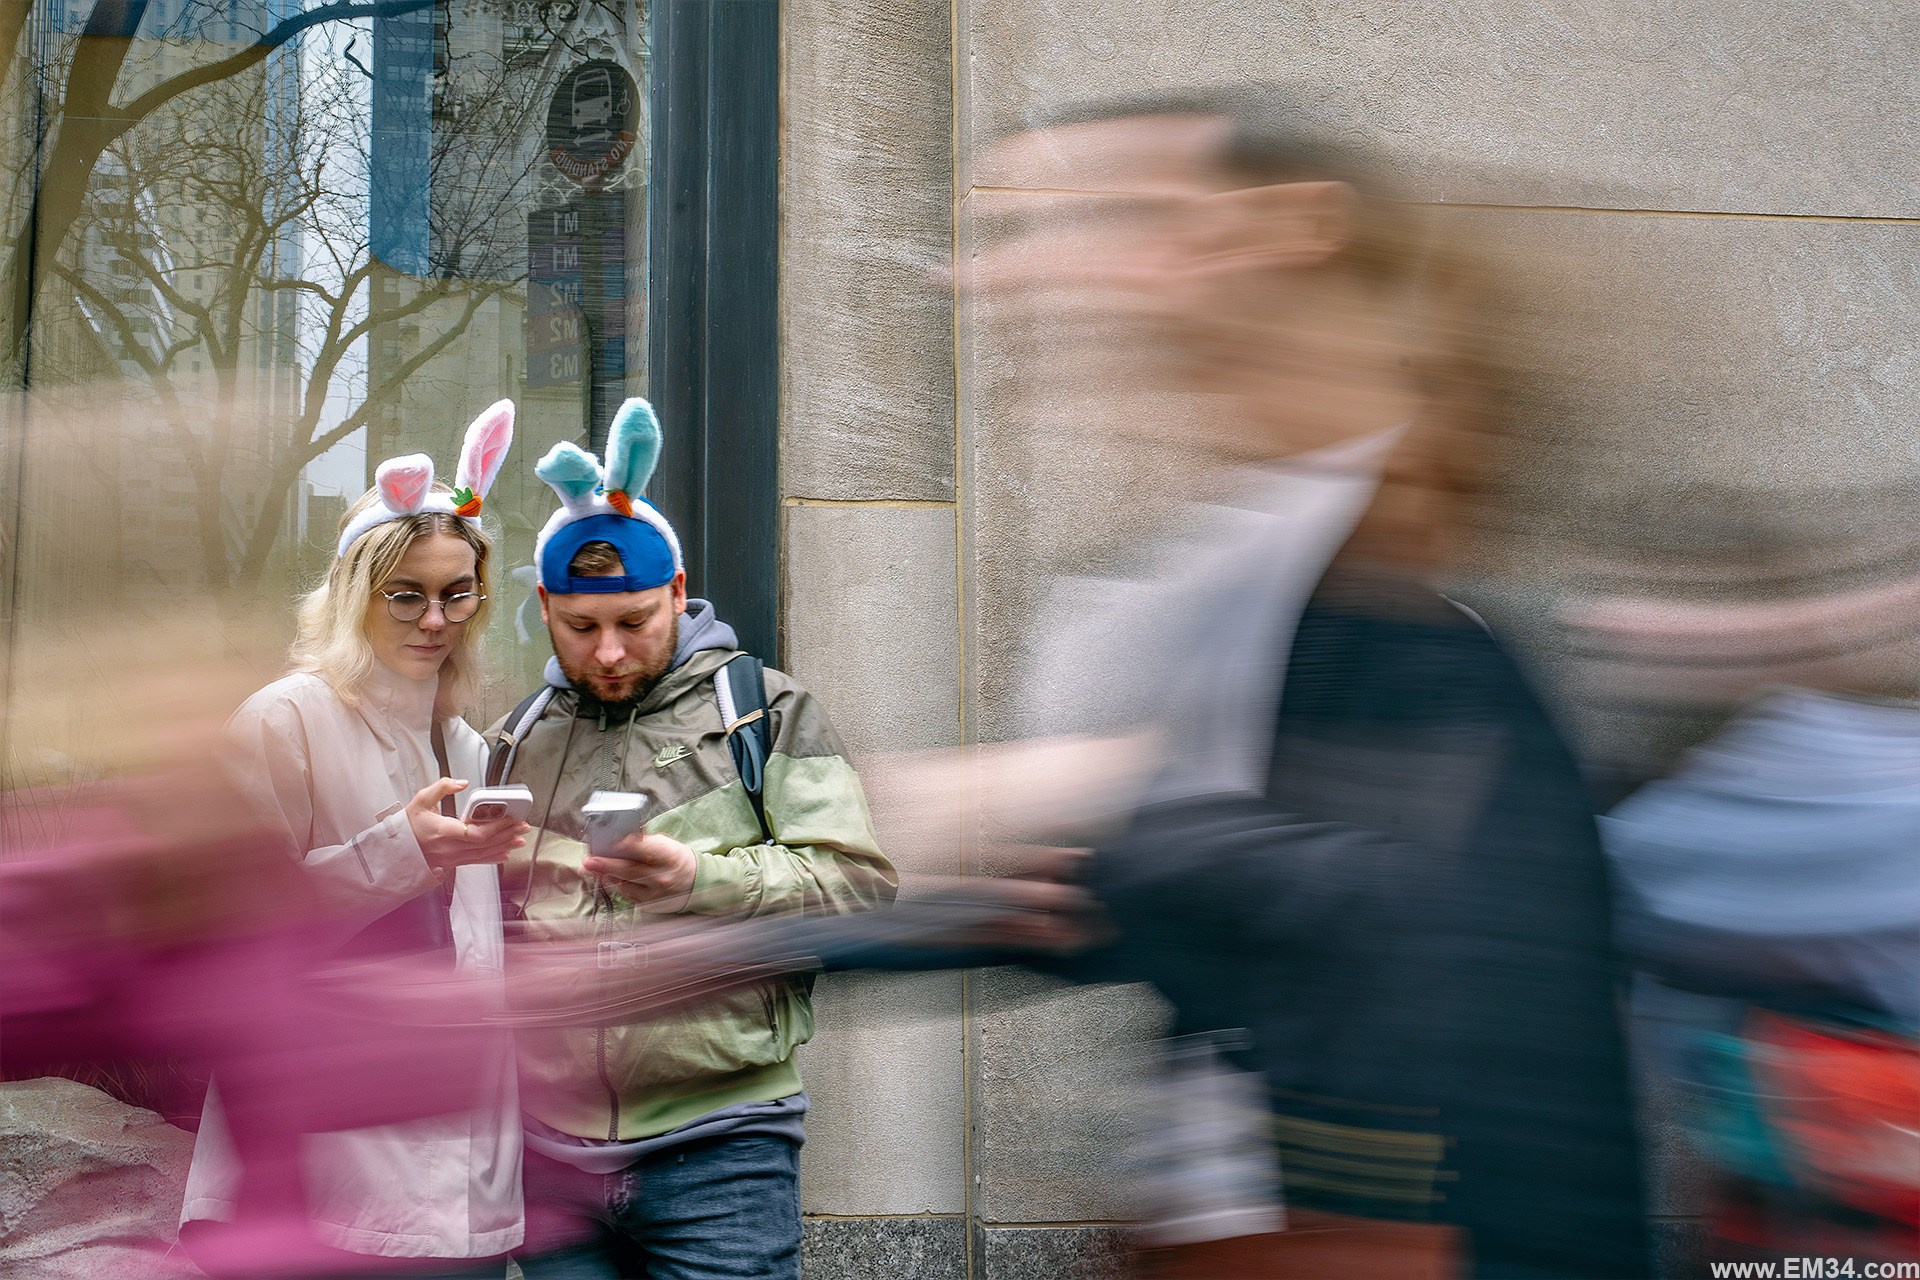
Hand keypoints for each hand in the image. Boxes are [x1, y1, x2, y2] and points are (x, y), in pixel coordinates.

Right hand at [406, 778, 528, 871]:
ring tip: (520, 838)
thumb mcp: (421, 800)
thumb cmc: (409, 825)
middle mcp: (450, 847)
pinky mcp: (454, 862)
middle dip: (507, 834)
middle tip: (523, 825)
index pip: (475, 833)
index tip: (510, 818)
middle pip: (485, 843)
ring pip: (484, 853)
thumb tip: (462, 783)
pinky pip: (477, 861)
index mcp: (443, 831)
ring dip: (505, 845)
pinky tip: (505, 853)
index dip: (496, 827)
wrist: (397, 849)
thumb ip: (442, 787)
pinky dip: (494, 857)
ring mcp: (453, 857)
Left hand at [585, 832, 697, 911]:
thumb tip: (618, 838)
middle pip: (629, 870)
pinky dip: (615, 886)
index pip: (644, 849)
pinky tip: (606, 878)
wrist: (695, 882)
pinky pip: (627, 895)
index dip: (626, 845)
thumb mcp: (666, 844)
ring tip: (591, 869)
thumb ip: (644, 842)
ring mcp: (655, 892)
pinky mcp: (649, 904)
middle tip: (588, 861)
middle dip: (606, 865)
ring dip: (606, 876)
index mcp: (668, 855)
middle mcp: (662, 876)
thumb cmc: (676, 859)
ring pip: (624, 885)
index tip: (610, 842)